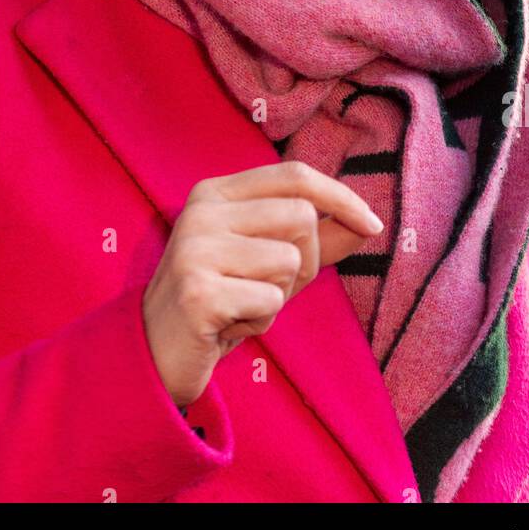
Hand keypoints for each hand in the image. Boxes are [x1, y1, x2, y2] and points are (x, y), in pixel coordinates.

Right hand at [141, 160, 383, 408]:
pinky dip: (262, 321)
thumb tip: (368, 223)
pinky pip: (271, 300)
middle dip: (307, 261)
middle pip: (302, 217)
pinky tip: (230, 326)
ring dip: (281, 295)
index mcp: (216, 192)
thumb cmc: (222, 302)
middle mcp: (202, 211)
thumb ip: (317, 238)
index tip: (373, 225)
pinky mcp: (198, 292)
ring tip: (244, 305)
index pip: (295, 175)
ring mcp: (196, 249)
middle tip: (270, 288)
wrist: (155, 353)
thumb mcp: (269, 262)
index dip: (341, 197)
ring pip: (291, 260)